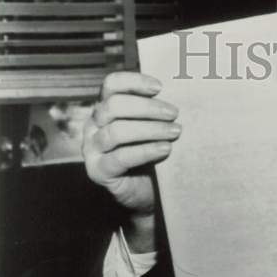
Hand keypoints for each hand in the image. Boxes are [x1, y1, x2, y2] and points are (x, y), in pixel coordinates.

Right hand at [83, 71, 181, 251]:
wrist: (149, 194)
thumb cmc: (155, 155)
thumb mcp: (155, 129)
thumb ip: (158, 112)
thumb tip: (185, 91)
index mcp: (106, 109)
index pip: (112, 84)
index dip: (135, 81)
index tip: (160, 87)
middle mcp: (94, 126)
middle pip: (113, 106)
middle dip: (147, 108)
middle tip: (174, 114)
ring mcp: (92, 149)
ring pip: (116, 131)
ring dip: (149, 129)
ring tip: (175, 132)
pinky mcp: (98, 171)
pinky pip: (119, 157)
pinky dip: (145, 151)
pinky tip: (165, 149)